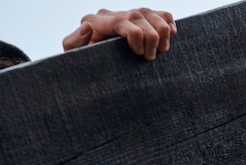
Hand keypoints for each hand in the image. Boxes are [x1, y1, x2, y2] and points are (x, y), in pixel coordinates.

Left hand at [62, 8, 176, 59]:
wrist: (94, 70)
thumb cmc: (87, 66)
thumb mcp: (75, 57)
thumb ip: (74, 42)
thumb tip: (87, 26)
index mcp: (96, 22)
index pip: (121, 21)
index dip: (136, 34)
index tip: (140, 53)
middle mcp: (112, 16)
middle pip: (139, 16)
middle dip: (151, 37)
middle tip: (150, 58)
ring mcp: (127, 17)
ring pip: (150, 13)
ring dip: (162, 31)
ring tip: (162, 50)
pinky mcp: (140, 22)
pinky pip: (159, 14)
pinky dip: (168, 22)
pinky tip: (171, 34)